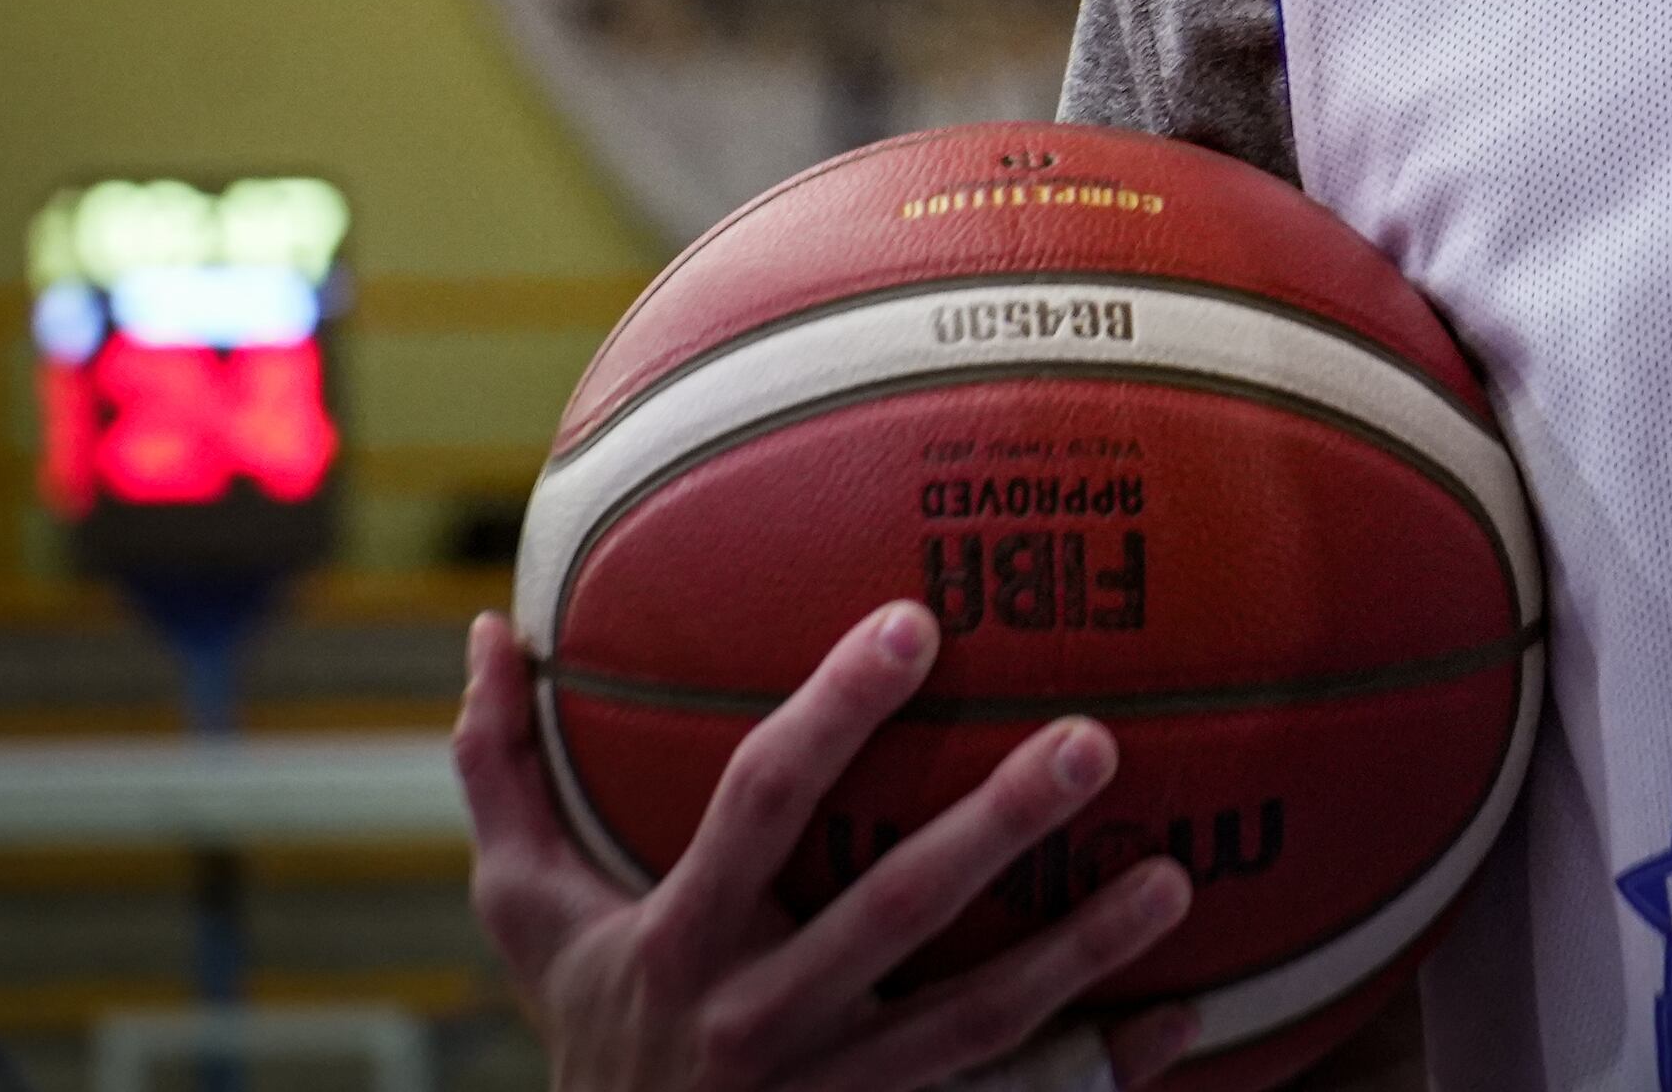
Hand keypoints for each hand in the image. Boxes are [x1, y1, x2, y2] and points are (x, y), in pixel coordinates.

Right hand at [458, 601, 1201, 1091]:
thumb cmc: (593, 1025)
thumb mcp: (528, 915)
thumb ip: (502, 772)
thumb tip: (482, 628)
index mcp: (679, 942)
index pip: (758, 803)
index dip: (833, 714)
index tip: (915, 623)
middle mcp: (759, 1023)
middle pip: (891, 911)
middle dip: (995, 825)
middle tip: (1093, 737)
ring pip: (976, 1025)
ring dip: (1082, 955)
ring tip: (1175, 878)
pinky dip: (1106, 1065)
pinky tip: (1189, 1015)